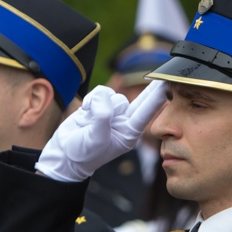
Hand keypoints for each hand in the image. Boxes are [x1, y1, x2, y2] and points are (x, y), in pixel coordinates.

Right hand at [36, 79, 166, 181]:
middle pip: (140, 100)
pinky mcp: (100, 106)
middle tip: (164, 76)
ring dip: (100, 103)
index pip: (145, 113)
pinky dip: (91, 100)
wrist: (64, 155)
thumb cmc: (83, 153)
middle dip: (151, 89)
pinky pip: (100, 93)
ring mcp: (113, 114)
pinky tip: (85, 113)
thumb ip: (102, 117)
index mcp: (129, 133)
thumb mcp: (96, 138)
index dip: (156, 98)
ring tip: (89, 120)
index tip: (167, 85)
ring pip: (113, 95)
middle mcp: (124, 122)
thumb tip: (104, 97)